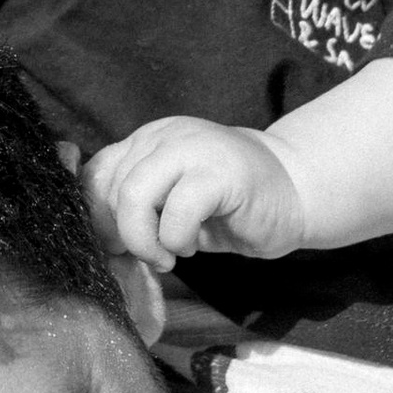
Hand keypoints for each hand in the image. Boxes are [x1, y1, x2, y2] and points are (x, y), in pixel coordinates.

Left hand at [83, 118, 308, 268]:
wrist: (297, 191)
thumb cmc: (230, 206)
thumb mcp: (171, 201)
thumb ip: (137, 204)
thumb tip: (99, 237)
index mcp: (147, 140)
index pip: (95, 174)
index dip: (97, 217)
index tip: (117, 246)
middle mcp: (164, 136)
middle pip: (111, 188)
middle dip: (122, 234)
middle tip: (148, 256)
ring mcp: (193, 148)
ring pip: (134, 195)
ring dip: (145, 239)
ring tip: (168, 255)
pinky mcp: (220, 172)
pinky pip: (177, 210)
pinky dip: (176, 239)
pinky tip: (191, 247)